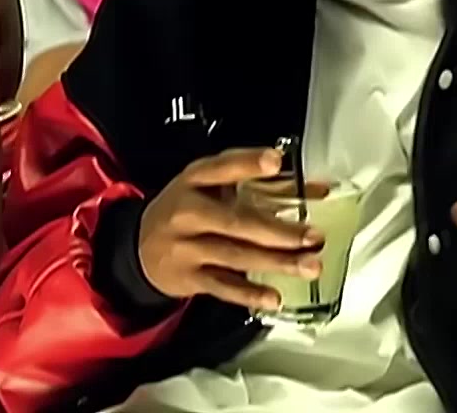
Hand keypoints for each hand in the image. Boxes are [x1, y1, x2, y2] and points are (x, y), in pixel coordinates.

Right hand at [136, 147, 324, 312]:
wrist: (138, 249)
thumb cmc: (187, 211)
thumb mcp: (211, 188)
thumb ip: (263, 187)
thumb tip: (318, 191)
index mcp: (195, 180)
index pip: (222, 168)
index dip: (248, 163)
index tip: (276, 160)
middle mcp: (188, 212)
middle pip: (236, 221)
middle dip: (278, 231)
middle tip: (313, 236)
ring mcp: (186, 247)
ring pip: (235, 256)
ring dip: (276, 262)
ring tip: (309, 265)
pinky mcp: (189, 278)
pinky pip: (223, 287)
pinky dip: (250, 293)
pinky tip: (274, 297)